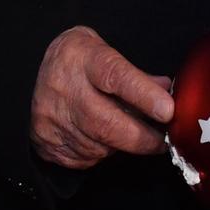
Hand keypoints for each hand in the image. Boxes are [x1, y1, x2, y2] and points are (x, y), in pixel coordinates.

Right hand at [30, 25, 173, 170]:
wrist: (41, 70)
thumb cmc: (82, 60)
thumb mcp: (106, 51)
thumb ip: (136, 74)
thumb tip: (167, 92)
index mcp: (83, 58)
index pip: (115, 77)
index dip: (144, 95)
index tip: (167, 110)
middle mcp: (63, 88)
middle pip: (106, 123)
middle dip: (141, 137)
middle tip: (163, 141)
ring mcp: (52, 117)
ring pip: (98, 145)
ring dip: (121, 145)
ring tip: (127, 132)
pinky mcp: (46, 141)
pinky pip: (84, 158)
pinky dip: (101, 152)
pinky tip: (101, 137)